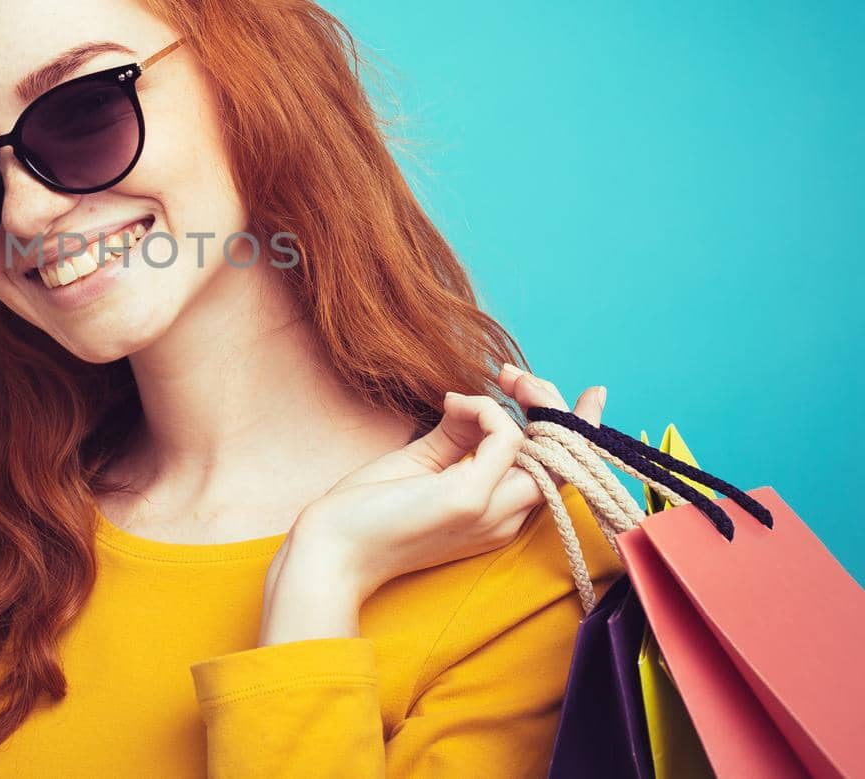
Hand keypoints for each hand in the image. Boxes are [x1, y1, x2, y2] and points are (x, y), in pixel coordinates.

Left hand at [257, 364, 605, 644]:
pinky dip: (487, 409)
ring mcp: (492, 512)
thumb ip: (454, 435)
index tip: (591, 393)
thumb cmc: (367, 511)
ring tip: (505, 377)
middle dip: (555, 405)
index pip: (557, 473)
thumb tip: (470, 399)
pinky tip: (454, 404)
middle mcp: (505, 518)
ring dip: (536, 401)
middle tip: (517, 375)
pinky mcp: (471, 499)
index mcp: (496, 514)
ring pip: (551, 449)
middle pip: (564, 458)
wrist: (331, 548)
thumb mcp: (419, 463)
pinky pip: (506, 437)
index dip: (578, 432)